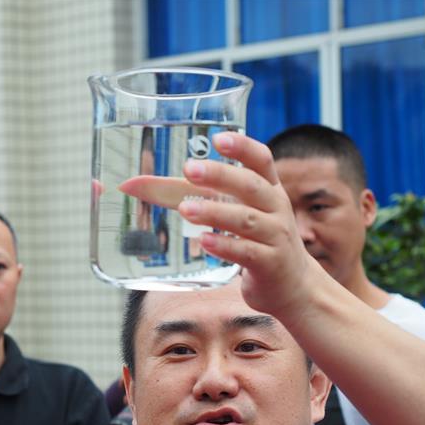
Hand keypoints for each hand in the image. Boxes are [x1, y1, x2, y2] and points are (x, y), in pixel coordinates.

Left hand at [122, 132, 316, 317]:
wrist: (291, 286)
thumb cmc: (253, 241)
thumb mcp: (231, 212)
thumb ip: (187, 196)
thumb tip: (133, 185)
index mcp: (268, 188)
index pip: (261, 159)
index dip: (243, 147)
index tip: (219, 138)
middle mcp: (275, 208)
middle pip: (250, 186)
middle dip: (221, 175)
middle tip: (190, 169)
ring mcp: (275, 236)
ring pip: (245, 219)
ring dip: (215, 212)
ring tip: (185, 209)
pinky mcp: (269, 263)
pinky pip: (246, 252)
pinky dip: (224, 245)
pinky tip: (204, 241)